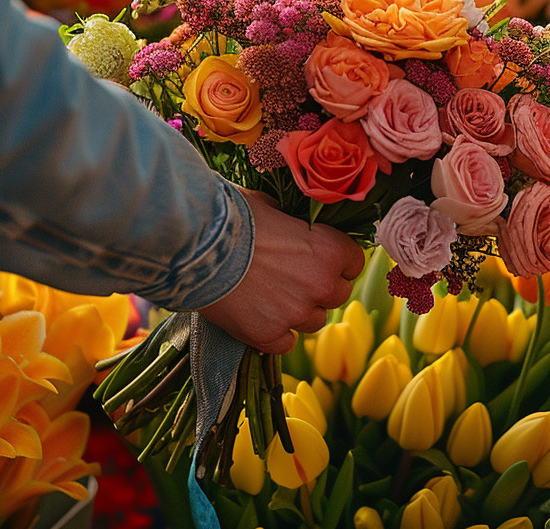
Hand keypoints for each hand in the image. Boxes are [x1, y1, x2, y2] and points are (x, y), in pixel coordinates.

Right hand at [198, 189, 364, 352]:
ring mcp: (295, 314)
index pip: (354, 263)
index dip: (339, 261)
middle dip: (320, 287)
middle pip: (338, 294)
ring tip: (272, 296)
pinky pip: (285, 343)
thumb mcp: (272, 207)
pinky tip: (259, 316)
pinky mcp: (267, 335)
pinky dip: (275, 333)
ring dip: (300, 311)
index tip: (323, 259)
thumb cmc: (233, 216)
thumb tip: (294, 227)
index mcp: (329, 250)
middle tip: (293, 277)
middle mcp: (320, 284)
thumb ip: (294, 223)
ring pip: (314, 321)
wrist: (194, 244)